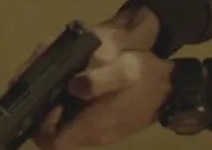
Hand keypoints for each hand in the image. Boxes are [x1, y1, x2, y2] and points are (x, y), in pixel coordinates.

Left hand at [35, 49, 173, 147]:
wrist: (171, 85)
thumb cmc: (145, 76)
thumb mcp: (125, 69)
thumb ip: (100, 80)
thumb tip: (73, 85)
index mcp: (93, 126)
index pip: (53, 142)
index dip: (40, 126)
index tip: (41, 102)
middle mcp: (92, 136)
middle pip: (55, 138)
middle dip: (42, 118)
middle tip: (43, 91)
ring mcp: (99, 134)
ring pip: (65, 131)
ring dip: (54, 113)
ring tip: (54, 87)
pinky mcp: (104, 127)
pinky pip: (77, 125)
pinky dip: (67, 111)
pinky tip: (69, 90)